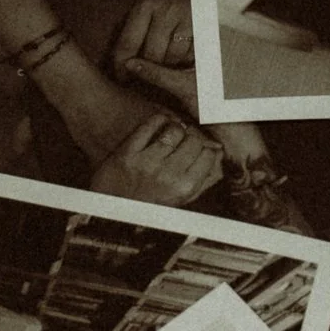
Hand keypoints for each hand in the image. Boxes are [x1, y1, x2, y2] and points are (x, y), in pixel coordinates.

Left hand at [90, 105, 226, 206]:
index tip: (200, 149)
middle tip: (185, 141)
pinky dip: (159, 118)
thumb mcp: (178, 201)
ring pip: (175, 130)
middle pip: (194, 140)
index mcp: (183, 189)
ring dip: (176, 129)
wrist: (110, 212)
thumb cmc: (148, 206)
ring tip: (172, 134)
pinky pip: (151, 123)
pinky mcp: (127, 152)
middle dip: (192, 138)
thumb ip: (202, 180)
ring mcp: (146, 163)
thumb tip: (219, 154)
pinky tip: (161, 122)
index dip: (205, 149)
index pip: (208, 155)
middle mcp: (167, 176)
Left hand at [112, 0, 194, 80]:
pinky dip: (185, 59)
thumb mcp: (144, 0)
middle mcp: (165, 12)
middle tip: (143, 74)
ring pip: (173, 57)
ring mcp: (185, 18)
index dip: (121, 65)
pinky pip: (191, 52)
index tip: (120, 77)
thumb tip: (122, 58)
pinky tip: (181, 56)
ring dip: (168, 66)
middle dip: (147, 69)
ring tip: (164, 63)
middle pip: (152, 55)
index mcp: (145, 6)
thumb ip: (134, 26)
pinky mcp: (202, 24)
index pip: (128, 43)